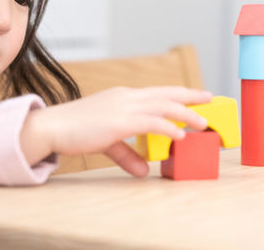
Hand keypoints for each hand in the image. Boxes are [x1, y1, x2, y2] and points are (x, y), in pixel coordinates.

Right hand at [20, 86, 211, 176]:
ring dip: (186, 113)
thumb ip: (127, 154)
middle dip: (189, 95)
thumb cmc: (75, 130)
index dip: (176, 93)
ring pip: (163, 105)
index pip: (156, 92)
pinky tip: (181, 135)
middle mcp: (126, 97)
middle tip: (209, 97)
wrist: (53, 126)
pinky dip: (168, 126)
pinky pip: (151, 121)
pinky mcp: (119, 121)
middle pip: (165, 93)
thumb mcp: (106, 141)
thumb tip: (143, 171)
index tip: (193, 95)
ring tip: (203, 123)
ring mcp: (123, 107)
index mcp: (122, 97)